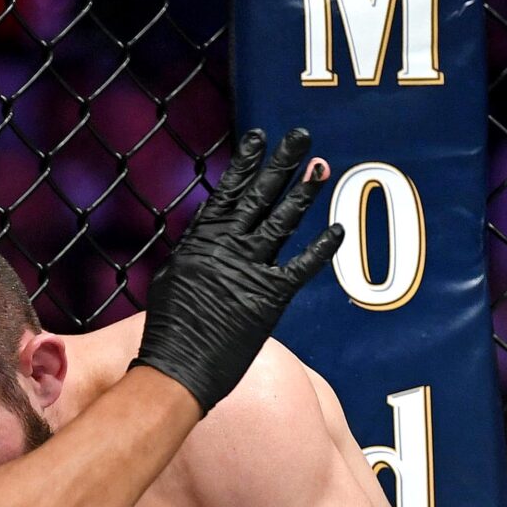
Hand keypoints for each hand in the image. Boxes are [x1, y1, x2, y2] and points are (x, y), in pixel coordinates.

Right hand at [134, 128, 343, 412]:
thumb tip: (207, 237)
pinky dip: (321, 249)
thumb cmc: (170, 331)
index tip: (260, 136)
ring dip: (304, 193)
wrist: (177, 370)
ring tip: (321, 168)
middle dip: (282, 163)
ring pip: (283, 221)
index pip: (229, 191)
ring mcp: (250, 269)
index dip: (247, 162)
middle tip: (301, 136)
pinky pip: (302, 266)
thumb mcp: (173, 278)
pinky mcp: (269, 297)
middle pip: (260, 196)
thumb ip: (196, 253)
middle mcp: (228, 247)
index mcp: (202, 240)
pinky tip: (337, 230)